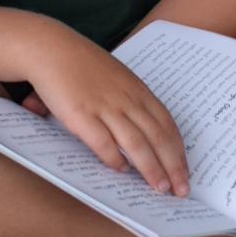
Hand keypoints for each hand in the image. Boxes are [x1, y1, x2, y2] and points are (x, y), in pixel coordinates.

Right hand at [24, 28, 189, 196]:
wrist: (49, 47)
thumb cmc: (81, 62)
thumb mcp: (115, 75)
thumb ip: (130, 97)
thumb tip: (144, 129)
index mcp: (135, 88)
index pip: (166, 123)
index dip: (178, 149)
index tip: (185, 169)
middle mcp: (124, 98)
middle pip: (157, 137)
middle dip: (173, 166)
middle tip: (181, 189)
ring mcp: (104, 107)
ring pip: (136, 144)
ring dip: (151, 169)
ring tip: (160, 188)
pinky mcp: (81, 115)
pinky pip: (103, 143)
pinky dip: (115, 159)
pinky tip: (121, 170)